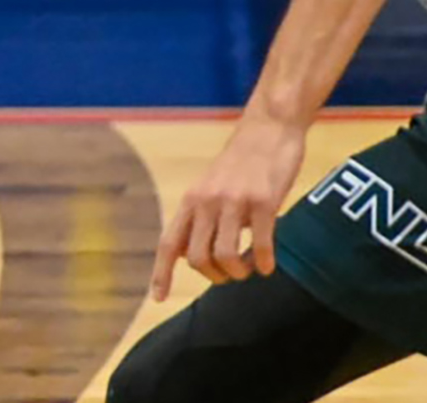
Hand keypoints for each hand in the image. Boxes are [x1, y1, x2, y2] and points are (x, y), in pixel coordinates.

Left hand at [150, 114, 307, 301]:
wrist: (268, 129)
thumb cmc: (242, 164)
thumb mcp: (210, 188)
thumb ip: (200, 218)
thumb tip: (193, 256)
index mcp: (190, 201)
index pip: (169, 243)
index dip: (161, 273)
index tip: (157, 298)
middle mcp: (206, 202)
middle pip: (197, 258)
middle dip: (214, 277)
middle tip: (230, 276)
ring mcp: (234, 202)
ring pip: (224, 256)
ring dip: (238, 273)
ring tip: (249, 270)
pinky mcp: (263, 201)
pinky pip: (259, 245)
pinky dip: (264, 263)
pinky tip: (269, 266)